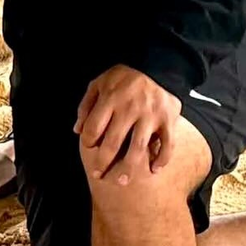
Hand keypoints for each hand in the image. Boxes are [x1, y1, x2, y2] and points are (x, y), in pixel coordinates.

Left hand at [75, 64, 182, 183]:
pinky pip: (167, 144)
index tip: (88, 149)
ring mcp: (150, 116)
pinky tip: (154, 170)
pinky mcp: (168, 120)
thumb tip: (76, 130)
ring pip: (138, 148)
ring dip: (129, 167)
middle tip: (98, 175)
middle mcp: (130, 109)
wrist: (158, 65)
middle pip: (114, 142)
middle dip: (103, 161)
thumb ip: (86, 105)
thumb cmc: (124, 76)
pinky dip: (162, 159)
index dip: (88, 141)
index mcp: (110, 99)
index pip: (95, 127)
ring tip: (121, 181)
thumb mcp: (99, 83)